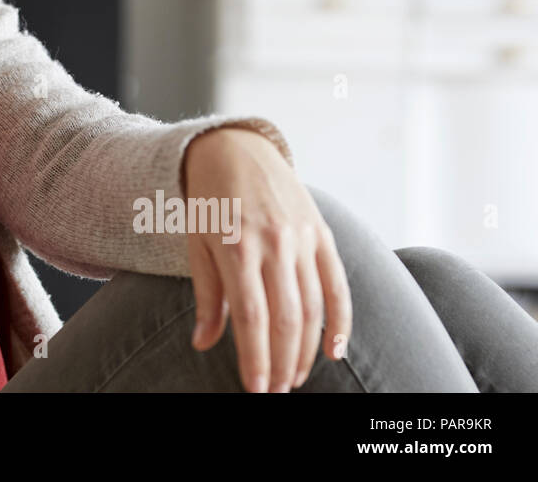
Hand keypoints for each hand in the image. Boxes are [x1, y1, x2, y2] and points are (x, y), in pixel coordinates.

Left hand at [181, 127, 351, 392]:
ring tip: (295, 378)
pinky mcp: (322, 232)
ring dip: (306, 350)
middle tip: (275, 391)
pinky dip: (341, 321)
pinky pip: (337, 284)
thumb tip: (204, 343)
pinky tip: (335, 351)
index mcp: (236, 247)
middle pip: (286, 319)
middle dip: (282, 363)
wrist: (235, 148)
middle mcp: (273, 243)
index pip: (251, 317)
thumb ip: (206, 295)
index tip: (255, 388)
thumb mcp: (196, 244)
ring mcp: (302, 238)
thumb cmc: (209, 201)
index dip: (255, 358)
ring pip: (313, 307)